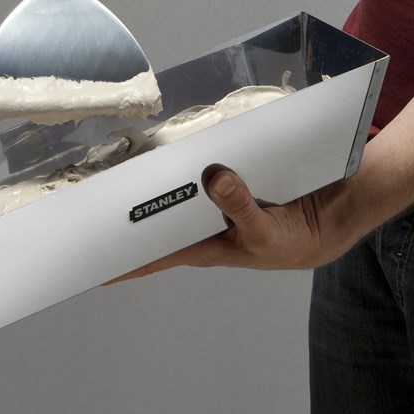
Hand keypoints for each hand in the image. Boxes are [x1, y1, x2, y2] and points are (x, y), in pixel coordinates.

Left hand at [109, 165, 367, 281]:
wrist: (329, 219)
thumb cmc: (292, 241)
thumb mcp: (265, 232)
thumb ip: (240, 207)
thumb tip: (213, 177)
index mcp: (203, 246)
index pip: (152, 257)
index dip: (120, 263)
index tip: (86, 266)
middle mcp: (201, 224)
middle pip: (154, 219)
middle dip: (123, 215)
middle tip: (84, 203)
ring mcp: (212, 202)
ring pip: (172, 192)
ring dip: (153, 182)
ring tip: (116, 169)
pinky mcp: (227, 180)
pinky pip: (198, 169)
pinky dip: (186, 160)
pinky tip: (170, 147)